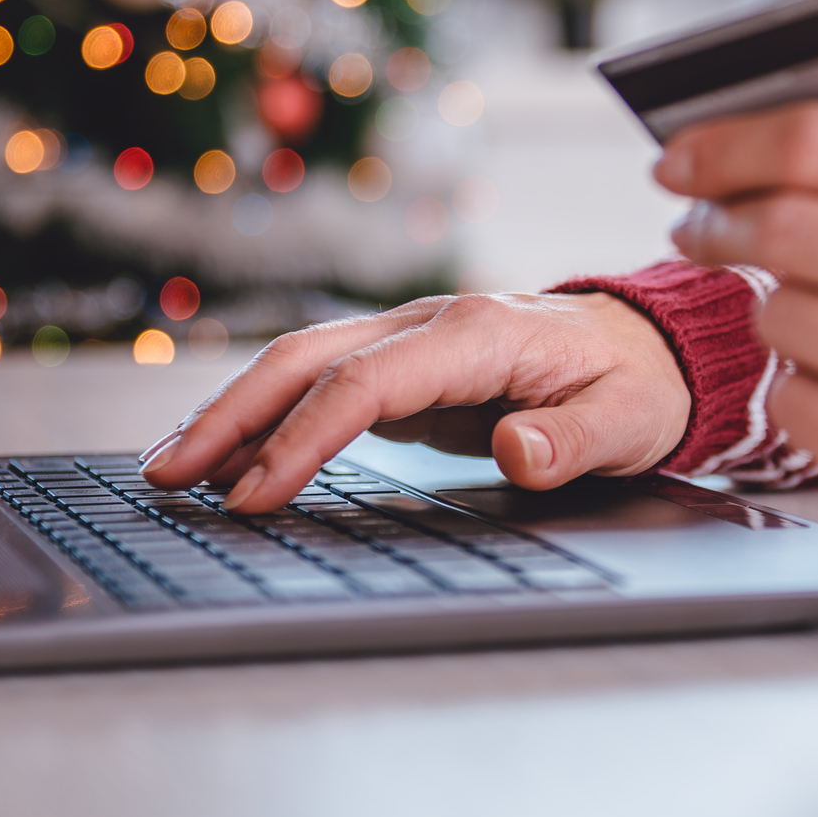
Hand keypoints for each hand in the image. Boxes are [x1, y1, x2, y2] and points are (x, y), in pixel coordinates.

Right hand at [138, 292, 690, 512]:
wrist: (650, 347)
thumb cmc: (637, 385)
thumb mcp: (628, 422)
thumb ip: (573, 439)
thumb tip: (518, 449)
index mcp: (479, 334)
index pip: (367, 384)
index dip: (304, 438)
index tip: (256, 493)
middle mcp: (431, 323)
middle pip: (307, 358)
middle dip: (231, 416)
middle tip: (167, 476)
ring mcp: (412, 339)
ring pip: (301, 364)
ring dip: (234, 412)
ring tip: (171, 467)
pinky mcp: (406, 365)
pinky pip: (322, 384)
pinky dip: (268, 416)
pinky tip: (230, 456)